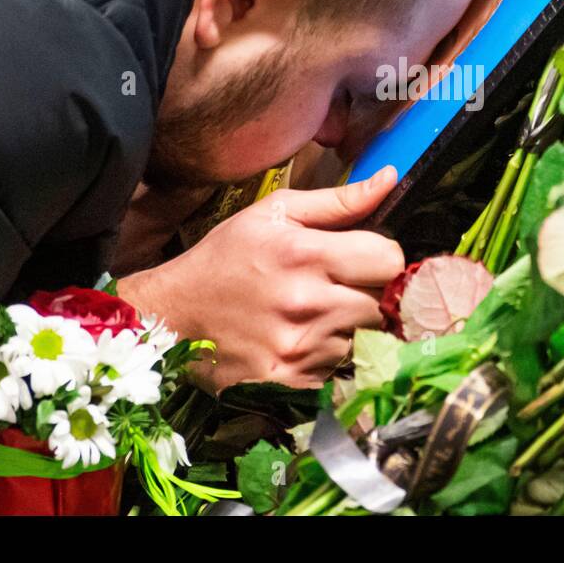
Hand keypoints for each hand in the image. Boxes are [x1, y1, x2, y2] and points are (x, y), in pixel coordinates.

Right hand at [118, 166, 403, 390]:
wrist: (172, 317)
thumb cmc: (226, 258)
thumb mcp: (273, 214)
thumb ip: (337, 201)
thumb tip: (390, 179)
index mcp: (306, 254)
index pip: (390, 260)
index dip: (384, 258)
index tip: (366, 260)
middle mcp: (308, 303)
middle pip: (384, 304)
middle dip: (370, 294)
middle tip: (340, 288)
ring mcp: (300, 348)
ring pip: (364, 339)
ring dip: (350, 328)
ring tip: (316, 315)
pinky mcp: (291, 383)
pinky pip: (340, 370)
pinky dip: (329, 357)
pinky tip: (303, 341)